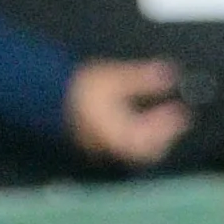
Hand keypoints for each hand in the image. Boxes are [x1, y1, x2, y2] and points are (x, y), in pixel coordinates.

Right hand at [67, 60, 191, 166]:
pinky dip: (131, 132)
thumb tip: (171, 74)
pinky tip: (129, 117)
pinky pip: (119, 143)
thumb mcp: (115, 79)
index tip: (181, 112)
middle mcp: (113, 148)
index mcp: (123, 137)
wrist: (41, 96)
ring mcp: (100, 147)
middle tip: (172, 114)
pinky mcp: (90, 142)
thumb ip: (143, 79)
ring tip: (154, 115)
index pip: (156, 140)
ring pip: (132, 147)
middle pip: (146, 149)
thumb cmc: (79, 90)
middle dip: (161, 133)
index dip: (171, 126)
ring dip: (147, 133)